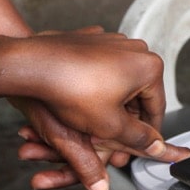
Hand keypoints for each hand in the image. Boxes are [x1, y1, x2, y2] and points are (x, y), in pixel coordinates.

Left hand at [0, 28, 189, 188]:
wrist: (33, 64)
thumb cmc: (71, 88)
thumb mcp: (110, 126)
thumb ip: (138, 139)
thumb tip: (155, 146)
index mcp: (148, 66)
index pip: (156, 109)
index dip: (146, 135)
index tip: (137, 148)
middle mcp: (134, 49)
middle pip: (137, 97)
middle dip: (122, 121)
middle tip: (108, 141)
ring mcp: (112, 42)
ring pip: (118, 84)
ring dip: (108, 107)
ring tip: (90, 124)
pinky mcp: (91, 41)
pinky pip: (100, 70)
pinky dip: (94, 88)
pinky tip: (79, 102)